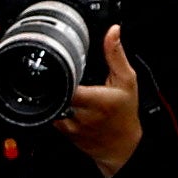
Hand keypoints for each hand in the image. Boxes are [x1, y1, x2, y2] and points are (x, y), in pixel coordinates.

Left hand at [61, 21, 144, 177]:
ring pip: (50, 103)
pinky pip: (51, 113)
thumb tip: (112, 31)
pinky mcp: (62, 132)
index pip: (67, 86)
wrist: (121, 146)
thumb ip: (116, 55)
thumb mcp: (127, 81)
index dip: (59, 73)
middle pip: (54, 92)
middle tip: (60, 71)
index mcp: (96, 101)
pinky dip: (53, 103)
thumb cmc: (125, 113)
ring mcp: (69, 125)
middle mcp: (80, 115)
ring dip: (52, 92)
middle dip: (54, 79)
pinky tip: (62, 98)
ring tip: (61, 84)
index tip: (58, 62)